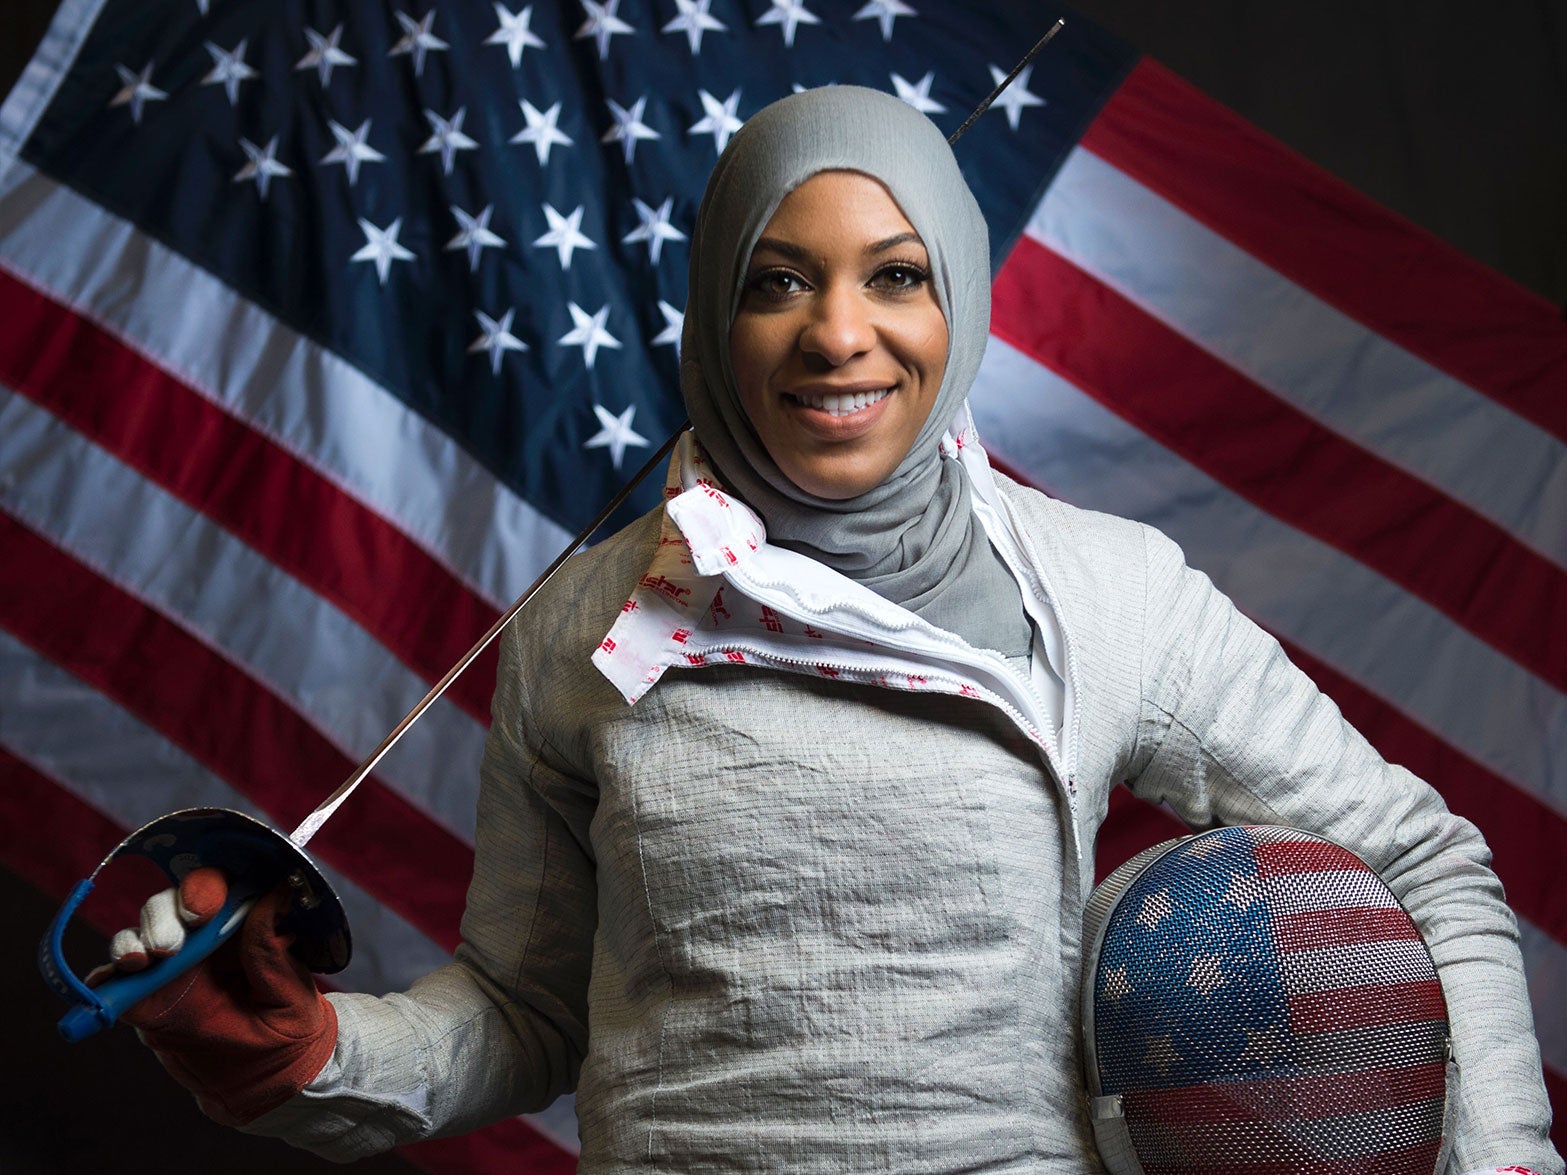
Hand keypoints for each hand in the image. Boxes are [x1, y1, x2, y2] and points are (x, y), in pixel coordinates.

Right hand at [97, 867, 337, 1125]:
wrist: (264, 1079)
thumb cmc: (287, 1027)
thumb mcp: (290, 994)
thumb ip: (272, 952)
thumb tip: (277, 893)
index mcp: (241, 927)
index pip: (217, 889)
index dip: (203, 890)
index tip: (201, 913)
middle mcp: (202, 939)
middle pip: (170, 904)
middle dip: (162, 917)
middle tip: (168, 947)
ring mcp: (169, 967)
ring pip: (140, 935)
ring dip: (132, 941)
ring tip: (138, 960)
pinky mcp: (145, 999)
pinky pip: (118, 982)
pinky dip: (106, 978)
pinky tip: (105, 982)